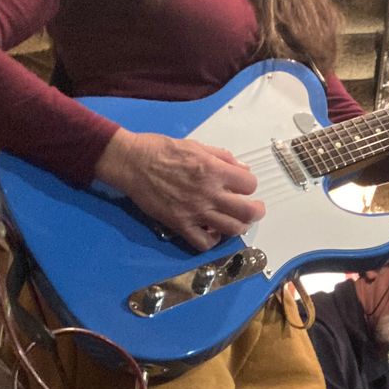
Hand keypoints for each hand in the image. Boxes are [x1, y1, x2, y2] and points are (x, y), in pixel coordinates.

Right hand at [94, 128, 263, 250]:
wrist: (132, 162)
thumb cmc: (162, 149)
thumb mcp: (197, 146)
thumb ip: (223, 158)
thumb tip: (242, 169)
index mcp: (214, 170)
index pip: (249, 184)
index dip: (250, 185)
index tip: (244, 186)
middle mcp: (208, 193)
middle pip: (247, 211)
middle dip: (256, 211)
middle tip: (255, 210)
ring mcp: (194, 211)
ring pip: (230, 229)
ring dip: (239, 227)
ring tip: (237, 222)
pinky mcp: (179, 224)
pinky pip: (203, 242)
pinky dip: (212, 240)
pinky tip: (212, 231)